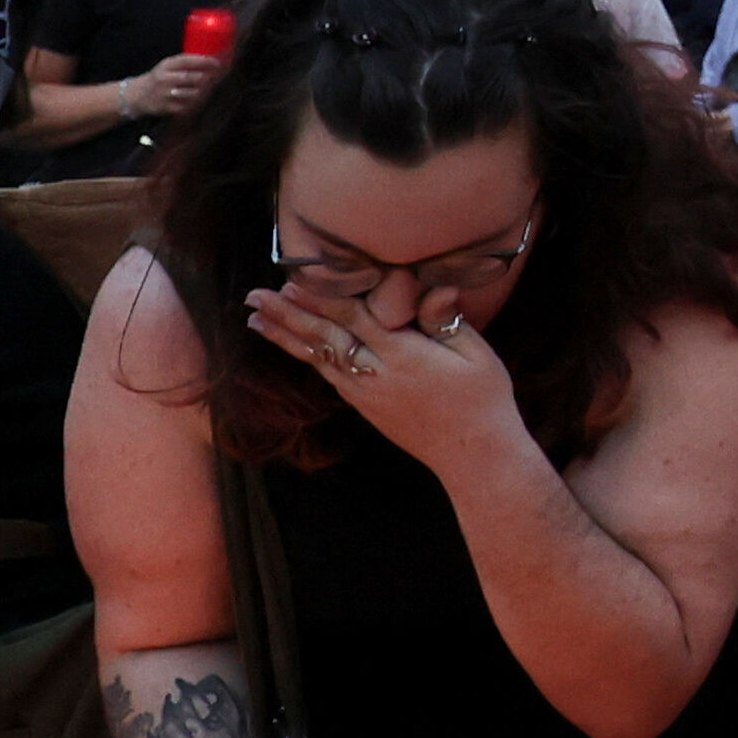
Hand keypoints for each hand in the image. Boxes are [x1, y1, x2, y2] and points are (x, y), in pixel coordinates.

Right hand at [128, 51, 223, 125]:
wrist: (138, 96)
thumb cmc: (158, 78)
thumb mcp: (166, 66)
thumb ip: (184, 63)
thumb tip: (210, 60)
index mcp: (166, 65)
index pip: (187, 61)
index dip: (203, 61)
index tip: (216, 63)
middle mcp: (165, 78)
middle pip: (192, 78)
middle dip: (207, 78)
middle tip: (216, 77)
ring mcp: (166, 94)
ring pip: (193, 93)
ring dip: (204, 91)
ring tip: (208, 89)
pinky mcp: (168, 107)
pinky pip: (189, 106)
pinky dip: (196, 103)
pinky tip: (198, 99)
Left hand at [241, 281, 527, 480]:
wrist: (474, 457)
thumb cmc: (483, 400)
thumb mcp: (476, 355)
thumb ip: (447, 320)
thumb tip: (435, 287)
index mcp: (403, 356)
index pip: (354, 319)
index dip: (322, 298)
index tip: (292, 280)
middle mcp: (377, 376)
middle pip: (324, 339)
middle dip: (287, 315)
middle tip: (254, 296)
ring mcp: (367, 395)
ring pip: (319, 358)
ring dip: (286, 336)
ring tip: (256, 318)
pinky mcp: (367, 408)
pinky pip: (330, 376)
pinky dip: (307, 357)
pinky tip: (293, 345)